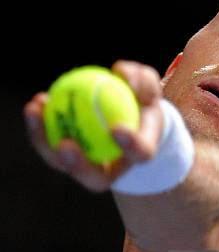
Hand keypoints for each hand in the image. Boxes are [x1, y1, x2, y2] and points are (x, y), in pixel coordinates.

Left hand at [23, 60, 164, 191]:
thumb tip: (122, 74)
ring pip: (62, 163)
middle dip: (77, 165)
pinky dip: (41, 125)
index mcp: (139, 154)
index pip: (139, 154)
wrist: (128, 112)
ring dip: (44, 142)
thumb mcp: (149, 85)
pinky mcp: (65, 156)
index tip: (117, 128)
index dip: (129, 146)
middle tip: (65, 144)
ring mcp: (86, 166)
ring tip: (37, 112)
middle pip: (93, 177)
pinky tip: (38, 102)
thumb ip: (142, 80)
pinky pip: (49, 143)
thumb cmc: (141, 98)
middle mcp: (112, 169)